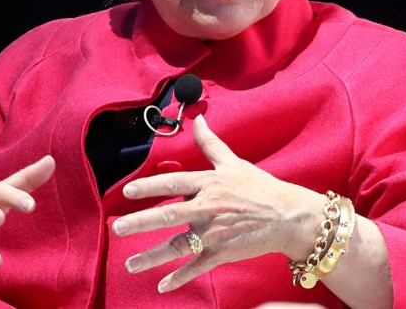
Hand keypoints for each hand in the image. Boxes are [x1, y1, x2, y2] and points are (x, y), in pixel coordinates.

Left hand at [112, 115, 323, 292]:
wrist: (288, 217)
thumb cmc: (260, 188)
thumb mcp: (234, 162)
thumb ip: (210, 143)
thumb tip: (197, 119)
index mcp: (209, 184)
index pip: (174, 182)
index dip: (150, 186)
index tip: (127, 191)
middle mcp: (208, 208)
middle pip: (169, 215)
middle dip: (141, 222)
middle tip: (117, 228)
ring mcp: (215, 233)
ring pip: (178, 246)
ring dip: (152, 257)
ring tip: (130, 265)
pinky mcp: (223, 253)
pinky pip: (197, 267)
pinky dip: (179, 278)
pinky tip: (162, 285)